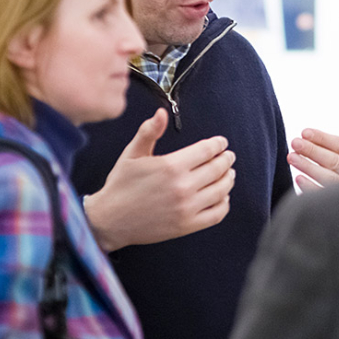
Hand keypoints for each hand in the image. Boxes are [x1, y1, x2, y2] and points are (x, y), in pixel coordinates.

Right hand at [83, 108, 235, 251]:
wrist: (109, 220)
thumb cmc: (120, 186)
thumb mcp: (132, 154)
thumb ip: (149, 132)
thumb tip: (161, 113)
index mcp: (171, 166)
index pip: (207, 151)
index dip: (218, 144)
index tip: (221, 142)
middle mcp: (182, 187)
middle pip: (217, 169)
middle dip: (226, 159)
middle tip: (229, 156)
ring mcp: (187, 208)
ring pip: (221, 190)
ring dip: (229, 179)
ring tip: (229, 173)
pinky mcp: (187, 225)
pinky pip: (217, 213)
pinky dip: (224, 203)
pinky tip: (222, 196)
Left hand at [287, 108, 338, 191]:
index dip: (323, 138)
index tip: (304, 131)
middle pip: (335, 161)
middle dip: (312, 150)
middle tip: (294, 142)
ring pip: (328, 179)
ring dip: (307, 166)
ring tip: (290, 156)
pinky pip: (324, 197)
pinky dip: (310, 187)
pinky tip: (298, 178)